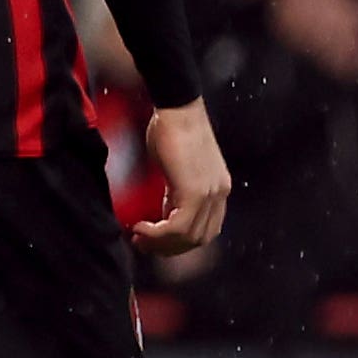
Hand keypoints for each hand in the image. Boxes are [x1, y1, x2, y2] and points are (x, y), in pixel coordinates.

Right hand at [131, 99, 231, 255]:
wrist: (176, 109)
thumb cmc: (171, 129)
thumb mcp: (177, 167)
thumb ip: (175, 190)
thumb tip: (161, 212)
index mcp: (219, 188)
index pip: (206, 229)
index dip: (180, 241)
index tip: (156, 239)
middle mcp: (219, 193)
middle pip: (198, 239)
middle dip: (168, 248)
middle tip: (143, 244)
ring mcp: (210, 194)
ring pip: (188, 237)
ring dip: (160, 243)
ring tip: (138, 237)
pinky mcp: (195, 192)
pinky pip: (177, 226)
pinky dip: (157, 233)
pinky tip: (141, 227)